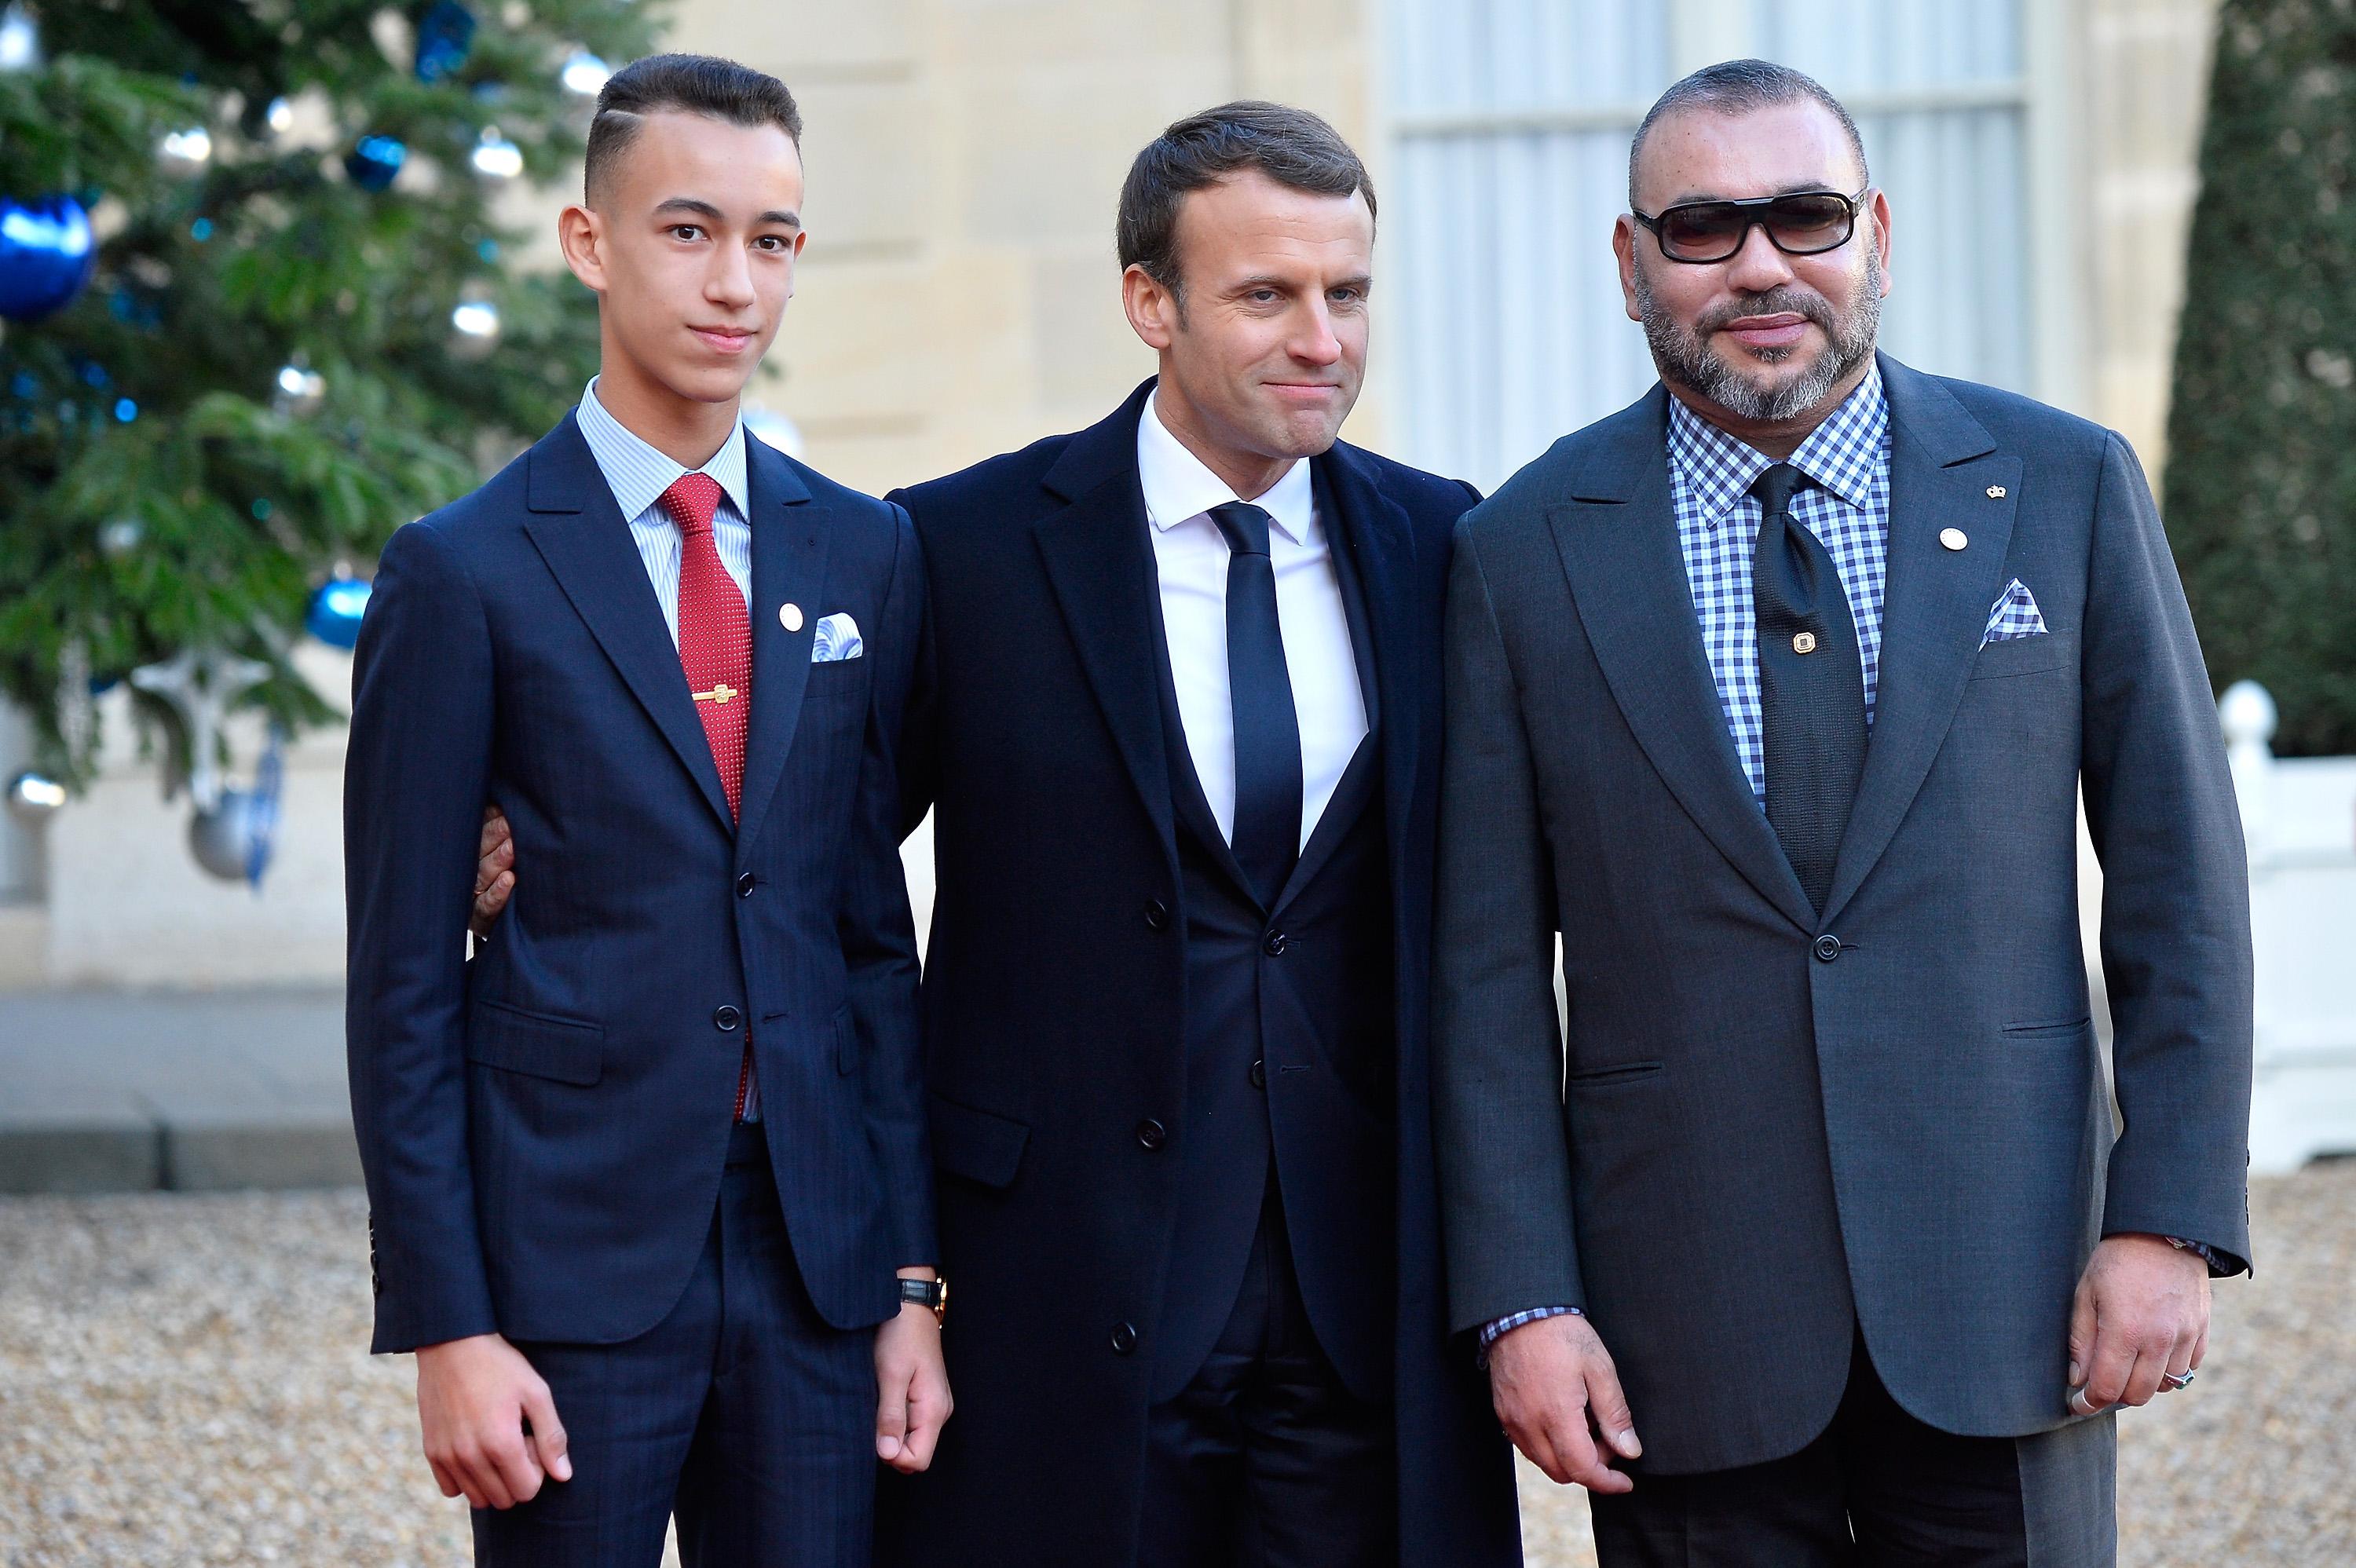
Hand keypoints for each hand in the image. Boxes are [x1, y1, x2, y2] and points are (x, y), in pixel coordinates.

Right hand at [415, 1332, 570, 1508]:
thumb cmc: (500, 1366)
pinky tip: (475, 1450)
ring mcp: (447, 1457)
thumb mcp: (536, 1393)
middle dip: (517, 1476)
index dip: (537, 1470)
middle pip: (503, 1499)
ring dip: (492, 1480)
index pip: (527, 1491)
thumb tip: (563, 1476)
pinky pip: (451, 1490)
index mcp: (501, 1445)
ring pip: (477, 1499)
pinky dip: (466, 1479)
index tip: (532, 1439)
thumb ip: (552, 1437)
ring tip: (495, 1443)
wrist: (452, 1344)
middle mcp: (470, 1457)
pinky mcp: (431, 1452)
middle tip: (516, 1440)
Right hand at [469, 806, 513, 939]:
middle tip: (510, 825)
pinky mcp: (480, 920)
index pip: (479, 835)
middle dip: (495, 837)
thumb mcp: (501, 853)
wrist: (517, 926)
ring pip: (482, 875)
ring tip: (512, 849)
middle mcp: (470, 874)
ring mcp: (473, 897)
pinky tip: (509, 880)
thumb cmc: (512, 880)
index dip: (491, 823)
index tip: (504, 811)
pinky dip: (497, 893)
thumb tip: (500, 806)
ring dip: (497, 861)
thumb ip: (497, 829)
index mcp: (474, 854)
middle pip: (480, 852)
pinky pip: (486, 906)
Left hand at [874, 1269, 952, 1473]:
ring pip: (911, 1439)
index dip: (892, 1456)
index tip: (873, 1433)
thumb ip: (891, 1417)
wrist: (908, 1303)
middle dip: (889, 1446)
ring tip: (875, 1402)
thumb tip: (889, 1456)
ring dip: (889, 1431)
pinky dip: (893, 1419)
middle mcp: (939, 1411)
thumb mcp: (890, 1375)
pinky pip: (910, 1424)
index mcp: (934, 1410)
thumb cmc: (899, 1335)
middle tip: (871, 1416)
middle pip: (915, 1453)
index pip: (917, 1460)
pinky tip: (881, 1398)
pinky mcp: (925, 1396)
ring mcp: (933, 1404)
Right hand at [1488, 1312, 1641, 1493]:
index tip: (1625, 1482)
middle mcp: (1529, 1424)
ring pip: (1544, 1462)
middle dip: (1591, 1468)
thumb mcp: (1600, 1368)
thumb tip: (1629, 1450)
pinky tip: (1563, 1421)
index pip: (1583, 1469)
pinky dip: (1549, 1447)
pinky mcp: (1503, 1413)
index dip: (1607, 1482)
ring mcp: (1512, 1420)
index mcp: (1557, 1415)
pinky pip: (1527, 1447)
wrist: (1520, 1310)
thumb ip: (1615, 1414)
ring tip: (1586, 1425)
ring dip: (1569, 1458)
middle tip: (1608, 1441)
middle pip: (1562, 1473)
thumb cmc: (1562, 1334)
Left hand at [2066, 1233, 2210, 1415]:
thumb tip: (2078, 1379)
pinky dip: (2169, 1370)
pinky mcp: (2201, 1332)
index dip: (2088, 1402)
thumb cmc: (2117, 1261)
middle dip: (2114, 1396)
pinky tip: (2152, 1353)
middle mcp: (2159, 1341)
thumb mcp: (2086, 1294)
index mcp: (2125, 1332)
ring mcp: (2184, 1337)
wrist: (2164, 1233)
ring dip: (2143, 1383)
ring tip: (2126, 1364)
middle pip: (2138, 1394)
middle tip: (2099, 1383)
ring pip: (2165, 1385)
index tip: (2078, 1403)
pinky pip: (2187, 1369)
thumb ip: (2082, 1340)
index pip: (2107, 1388)